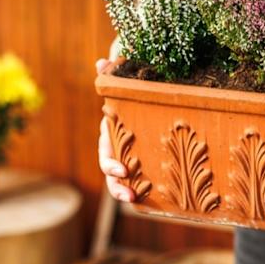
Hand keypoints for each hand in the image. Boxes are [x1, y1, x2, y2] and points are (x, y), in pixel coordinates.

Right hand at [96, 58, 135, 202]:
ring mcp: (132, 156)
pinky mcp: (148, 160)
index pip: (105, 152)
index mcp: (111, 132)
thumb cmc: (132, 86)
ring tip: (136, 200)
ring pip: (125, 180)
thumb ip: (112, 71)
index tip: (121, 170)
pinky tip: (162, 198)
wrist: (144, 91)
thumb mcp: (123, 78)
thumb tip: (102, 63)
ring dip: (127, 191)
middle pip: (112, 173)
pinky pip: (146, 177)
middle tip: (129, 195)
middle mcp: (118, 147)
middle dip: (117, 186)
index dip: (110, 163)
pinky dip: (149, 189)